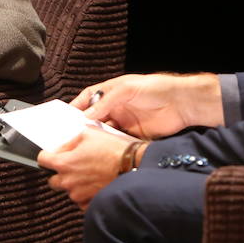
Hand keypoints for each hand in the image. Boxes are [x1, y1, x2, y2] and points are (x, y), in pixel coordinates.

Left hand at [37, 126, 138, 209]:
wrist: (133, 167)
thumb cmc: (113, 150)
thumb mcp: (88, 134)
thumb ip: (69, 141)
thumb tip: (61, 147)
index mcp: (64, 163)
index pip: (42, 160)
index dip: (47, 156)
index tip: (52, 155)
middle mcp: (68, 182)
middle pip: (52, 180)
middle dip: (59, 173)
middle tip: (73, 166)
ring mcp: (78, 195)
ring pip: (68, 190)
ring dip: (75, 184)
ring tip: (90, 174)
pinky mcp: (89, 204)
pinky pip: (81, 200)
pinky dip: (86, 193)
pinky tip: (96, 184)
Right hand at [73, 72, 223, 139]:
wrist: (182, 104)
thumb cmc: (154, 88)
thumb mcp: (126, 89)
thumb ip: (105, 103)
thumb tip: (85, 117)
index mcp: (110, 93)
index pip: (86, 99)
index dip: (74, 108)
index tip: (62, 120)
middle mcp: (114, 108)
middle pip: (92, 119)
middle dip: (81, 128)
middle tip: (68, 139)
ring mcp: (123, 123)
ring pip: (103, 133)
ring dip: (94, 140)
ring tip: (80, 148)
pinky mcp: (132, 136)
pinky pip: (116, 143)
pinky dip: (108, 148)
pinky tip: (100, 154)